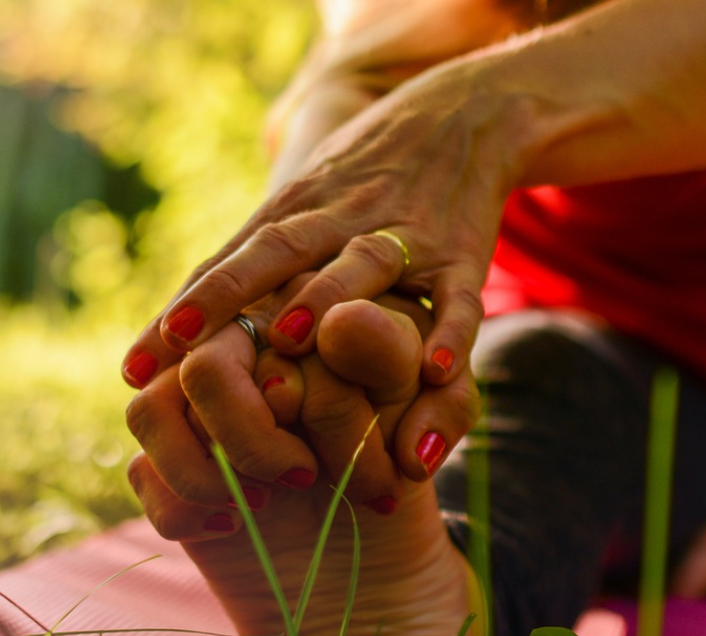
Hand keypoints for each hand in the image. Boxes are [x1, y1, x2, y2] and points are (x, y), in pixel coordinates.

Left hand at [122, 63, 521, 464]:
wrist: (468, 113)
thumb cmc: (372, 170)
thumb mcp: (310, 194)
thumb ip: (256, 255)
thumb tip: (181, 329)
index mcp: (300, 208)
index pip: (230, 260)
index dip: (182, 310)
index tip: (132, 367)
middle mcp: (344, 216)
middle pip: (278, 252)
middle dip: (226, 296)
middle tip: (178, 347)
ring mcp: (406, 232)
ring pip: (363, 264)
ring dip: (325, 298)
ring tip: (288, 339)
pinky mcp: (463, 252)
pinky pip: (459, 296)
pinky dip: (451, 331)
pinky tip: (437, 370)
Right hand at [128, 293, 480, 634]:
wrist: (389, 532)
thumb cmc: (414, 435)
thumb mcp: (431, 394)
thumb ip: (389, 354)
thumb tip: (338, 322)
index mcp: (295, 303)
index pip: (255, 318)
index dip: (284, 366)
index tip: (296, 409)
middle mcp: (235, 343)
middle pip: (202, 365)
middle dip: (248, 434)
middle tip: (303, 476)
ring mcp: (195, 401)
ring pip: (151, 409)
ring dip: (201, 467)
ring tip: (269, 498)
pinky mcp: (172, 457)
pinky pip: (144, 470)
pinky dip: (182, 503)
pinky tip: (233, 521)